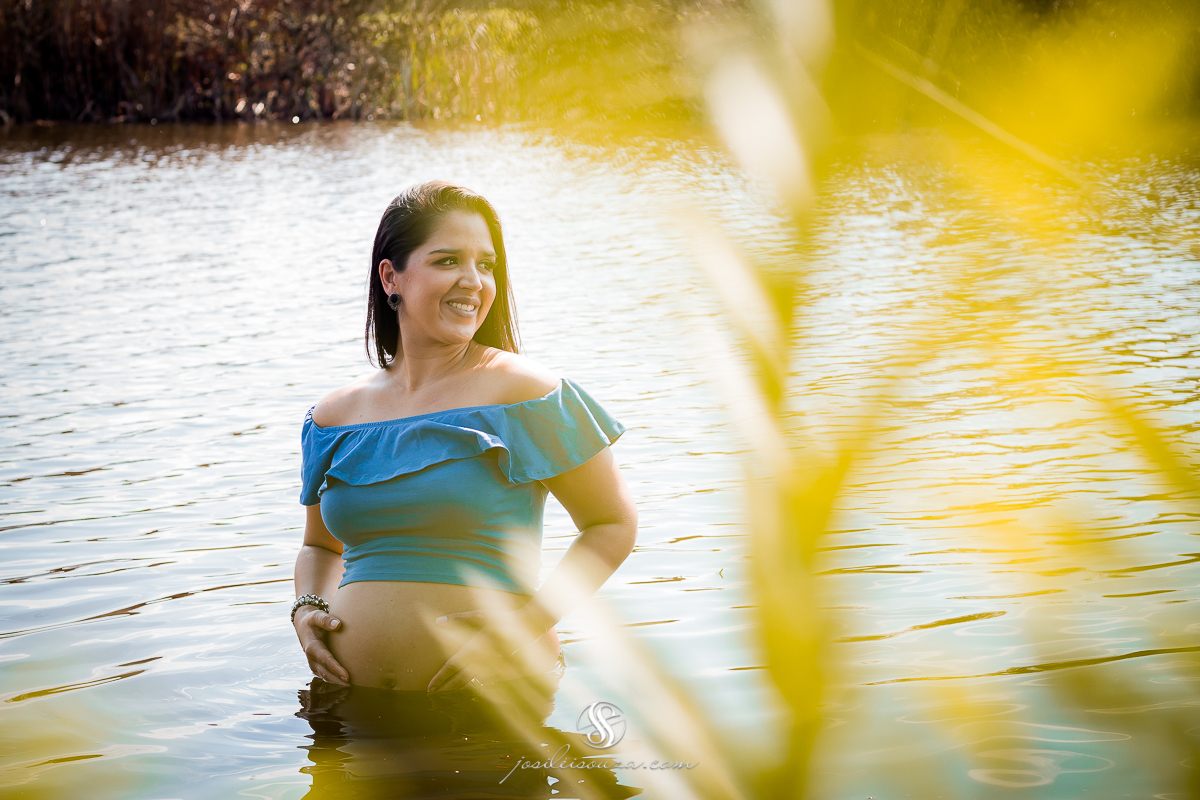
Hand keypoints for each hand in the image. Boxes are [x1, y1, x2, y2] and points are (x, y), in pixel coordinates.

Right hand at [294, 606, 349, 684]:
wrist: (303, 624)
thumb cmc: (313, 619)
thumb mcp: (317, 615)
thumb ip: (326, 620)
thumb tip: (338, 625)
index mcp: (312, 647)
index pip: (326, 660)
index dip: (336, 669)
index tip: (347, 676)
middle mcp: (311, 658)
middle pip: (325, 672)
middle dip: (338, 680)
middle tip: (352, 685)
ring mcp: (313, 663)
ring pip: (325, 676)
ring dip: (336, 682)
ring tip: (351, 687)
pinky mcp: (316, 665)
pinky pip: (325, 675)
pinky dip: (334, 680)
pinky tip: (345, 682)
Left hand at [427, 607, 547, 692]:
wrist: (527, 627)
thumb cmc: (502, 619)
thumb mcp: (479, 615)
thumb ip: (458, 618)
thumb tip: (439, 621)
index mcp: (471, 649)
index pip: (450, 668)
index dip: (439, 679)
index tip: (430, 688)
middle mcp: (478, 661)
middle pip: (458, 680)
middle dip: (446, 688)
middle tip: (434, 696)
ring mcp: (489, 667)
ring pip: (471, 682)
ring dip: (459, 688)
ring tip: (449, 694)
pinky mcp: (499, 669)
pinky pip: (484, 681)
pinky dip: (476, 685)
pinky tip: (472, 687)